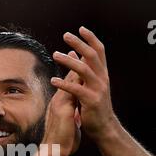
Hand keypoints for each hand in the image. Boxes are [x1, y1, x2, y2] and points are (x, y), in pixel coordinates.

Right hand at [42, 51, 81, 155]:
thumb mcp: (68, 126)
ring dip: (74, 68)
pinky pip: (70, 91)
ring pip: (68, 82)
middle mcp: (58, 101)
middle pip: (68, 79)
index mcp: (60, 105)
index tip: (79, 62)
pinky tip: (82, 72)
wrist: (53, 153)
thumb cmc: (61, 143)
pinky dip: (75, 80)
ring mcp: (59, 104)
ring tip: (79, 55)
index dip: (75, 73)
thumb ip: (70, 118)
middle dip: (74, 65)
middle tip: (78, 50)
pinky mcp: (63, 109)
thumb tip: (74, 117)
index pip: (68, 85)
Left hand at [52, 26, 115, 142]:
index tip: (81, 28)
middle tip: (66, 35)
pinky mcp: (90, 101)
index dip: (91, 38)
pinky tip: (53, 80)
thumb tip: (75, 53)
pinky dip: (64, 84)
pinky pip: (76, 90)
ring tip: (56, 54)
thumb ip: (84, 69)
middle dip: (79, 43)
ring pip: (84, 70)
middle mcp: (102, 79)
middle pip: (91, 56)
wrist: (103, 127)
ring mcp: (97, 89)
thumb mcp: (90, 85)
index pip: (99, 51)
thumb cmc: (94, 105)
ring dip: (69, 61)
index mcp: (102, 74)